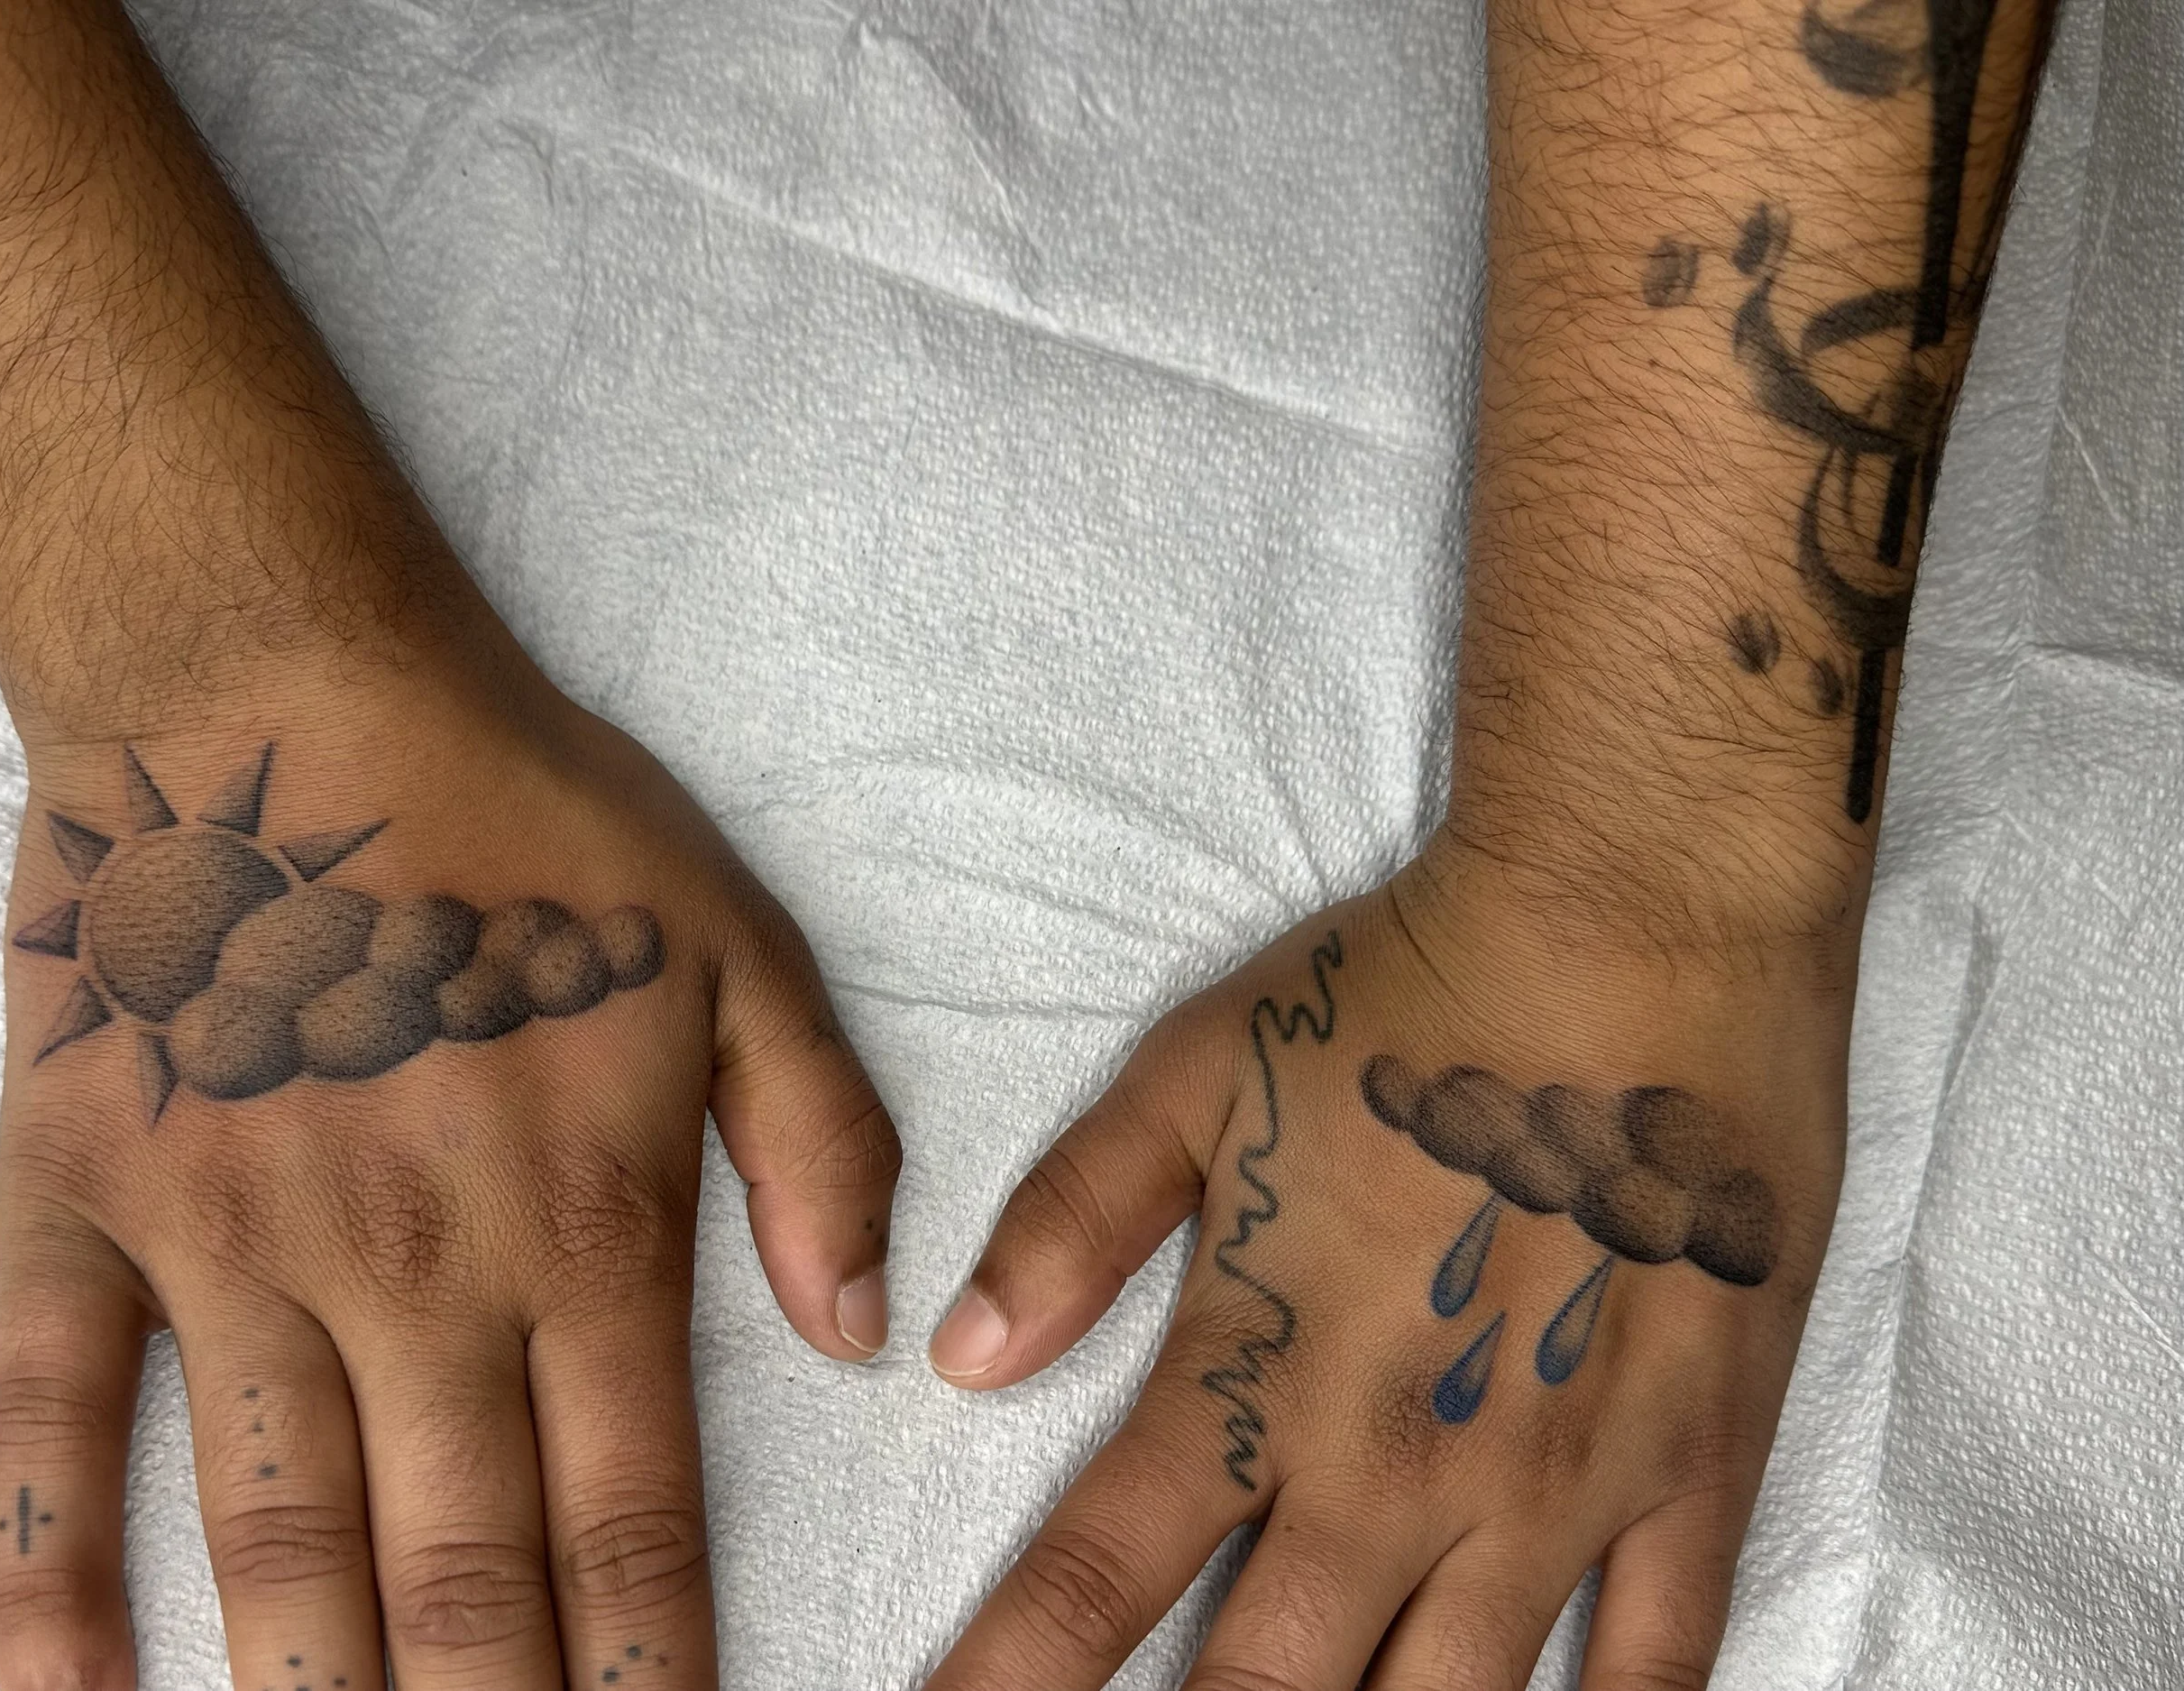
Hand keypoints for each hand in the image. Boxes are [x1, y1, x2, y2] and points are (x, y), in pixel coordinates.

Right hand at [0, 670, 900, 1690]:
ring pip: (279, 1542)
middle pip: (462, 1572)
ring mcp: (232, 1251)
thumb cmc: (529, 815)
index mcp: (585, 1220)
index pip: (637, 1513)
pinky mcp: (87, 1208)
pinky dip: (51, 1584)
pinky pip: (58, 1423)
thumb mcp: (738, 950)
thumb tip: (859, 1338)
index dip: (657, 1667)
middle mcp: (414, 1270)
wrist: (286, 690)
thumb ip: (819, 1145)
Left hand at [925, 843, 1844, 1689]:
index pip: (1092, 1583)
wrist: (1637, 926)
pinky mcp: (1695, 1467)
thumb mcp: (1197, 1076)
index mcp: (1258, 1374)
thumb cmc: (1408, 991)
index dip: (1003, 1686)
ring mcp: (1556, 1488)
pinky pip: (1656, 1668)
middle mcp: (1395, 1469)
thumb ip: (1072, 1223)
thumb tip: (958, 1354)